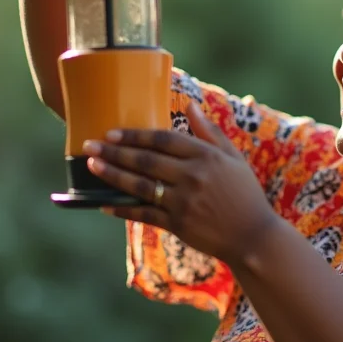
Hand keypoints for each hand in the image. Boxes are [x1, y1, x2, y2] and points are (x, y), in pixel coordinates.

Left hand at [82, 102, 276, 264]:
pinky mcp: (178, 224)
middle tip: (90, 144)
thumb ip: (210, 132)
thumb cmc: (244, 194)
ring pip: (140, 185)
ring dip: (112, 175)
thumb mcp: (233, 158)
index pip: (164, 139)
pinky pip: (144, 214)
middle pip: (146, 160)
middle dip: (115, 151)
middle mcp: (193, 176)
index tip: (113, 132)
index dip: (136, 135)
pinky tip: (105, 203)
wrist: (253, 236)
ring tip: (92, 165)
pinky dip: (123, 208)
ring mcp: (184, 201)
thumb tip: (190, 105)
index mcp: (206, 156)